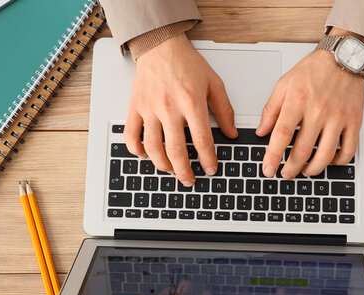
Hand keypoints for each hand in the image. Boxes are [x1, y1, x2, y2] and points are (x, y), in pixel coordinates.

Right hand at [124, 33, 236, 186]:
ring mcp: (149, 109)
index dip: (207, 159)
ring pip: (152, 147)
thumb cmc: (187, 64)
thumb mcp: (214, 83)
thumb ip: (224, 110)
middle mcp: (169, 107)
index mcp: (191, 102)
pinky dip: (136, 150)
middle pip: (176, 150)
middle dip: (184, 171)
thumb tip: (232, 133)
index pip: (202, 140)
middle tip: (190, 180)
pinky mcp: (135, 107)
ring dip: (162, 165)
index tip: (211, 169)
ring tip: (171, 170)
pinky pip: (131, 135)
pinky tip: (146, 155)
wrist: (161, 46)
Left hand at [258, 32, 363, 178]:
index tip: (268, 170)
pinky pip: (348, 149)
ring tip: (305, 171)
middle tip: (285, 174)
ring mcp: (338, 117)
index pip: (281, 136)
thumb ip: (271, 110)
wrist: (344, 57)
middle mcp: (318, 111)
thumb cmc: (313, 70)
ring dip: (313, 169)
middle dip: (291, 168)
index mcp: (297, 101)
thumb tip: (261, 132)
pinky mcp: (354, 121)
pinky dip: (338, 161)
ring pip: (325, 155)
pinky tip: (329, 161)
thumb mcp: (284, 85)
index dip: (273, 156)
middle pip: (302, 150)